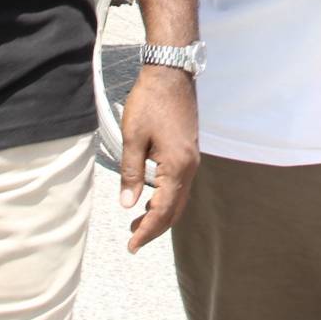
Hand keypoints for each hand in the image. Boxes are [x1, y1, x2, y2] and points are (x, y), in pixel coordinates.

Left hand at [117, 65, 198, 253]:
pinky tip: (151, 197)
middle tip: (133, 240)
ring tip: (138, 222)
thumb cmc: (150, 101)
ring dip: (161, 213)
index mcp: (177, 166)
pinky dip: (167, 197)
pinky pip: (181, 184)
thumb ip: (131, 172)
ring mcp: (192, 158)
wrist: (171, 73)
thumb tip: (128, 204)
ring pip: (180, 197)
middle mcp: (190, 166)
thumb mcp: (133, 137)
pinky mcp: (189, 150)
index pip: (163, 210)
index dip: (147, 231)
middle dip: (155, 227)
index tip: (132, 246)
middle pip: (175, 209)